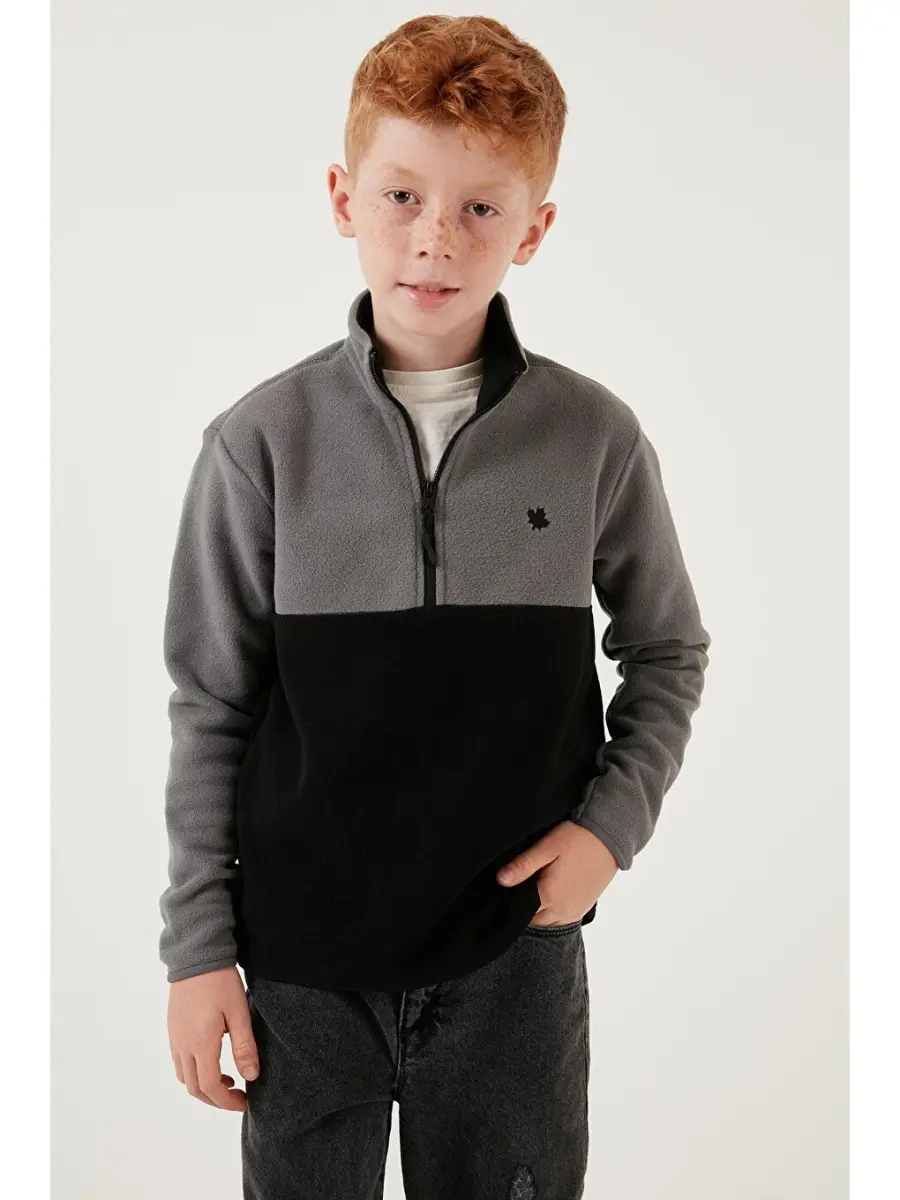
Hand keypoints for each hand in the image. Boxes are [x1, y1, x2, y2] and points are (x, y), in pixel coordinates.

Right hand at [167, 965, 258, 1109]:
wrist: (196, 957)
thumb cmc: (221, 982)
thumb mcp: (239, 1013)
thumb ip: (244, 1047)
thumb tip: (251, 1077)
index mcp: (201, 1043)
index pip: (210, 1087)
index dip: (226, 1102)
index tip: (244, 1103)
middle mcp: (183, 1045)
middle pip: (194, 1088)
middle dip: (216, 1099)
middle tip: (238, 1096)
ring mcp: (175, 1038)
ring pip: (184, 1077)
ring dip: (203, 1086)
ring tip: (227, 1079)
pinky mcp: (173, 1029)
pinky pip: (179, 1062)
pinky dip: (194, 1072)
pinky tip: (211, 1060)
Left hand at [496, 819, 618, 926]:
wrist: (610, 837)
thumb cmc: (577, 838)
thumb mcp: (546, 847)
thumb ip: (523, 866)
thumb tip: (500, 881)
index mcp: (549, 896)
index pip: (520, 912)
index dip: (512, 902)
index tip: (508, 890)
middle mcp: (562, 910)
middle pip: (534, 920)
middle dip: (525, 908)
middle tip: (521, 888)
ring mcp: (575, 911)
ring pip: (548, 922)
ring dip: (540, 912)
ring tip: (536, 890)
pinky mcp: (585, 907)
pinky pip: (563, 918)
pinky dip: (554, 912)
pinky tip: (552, 893)